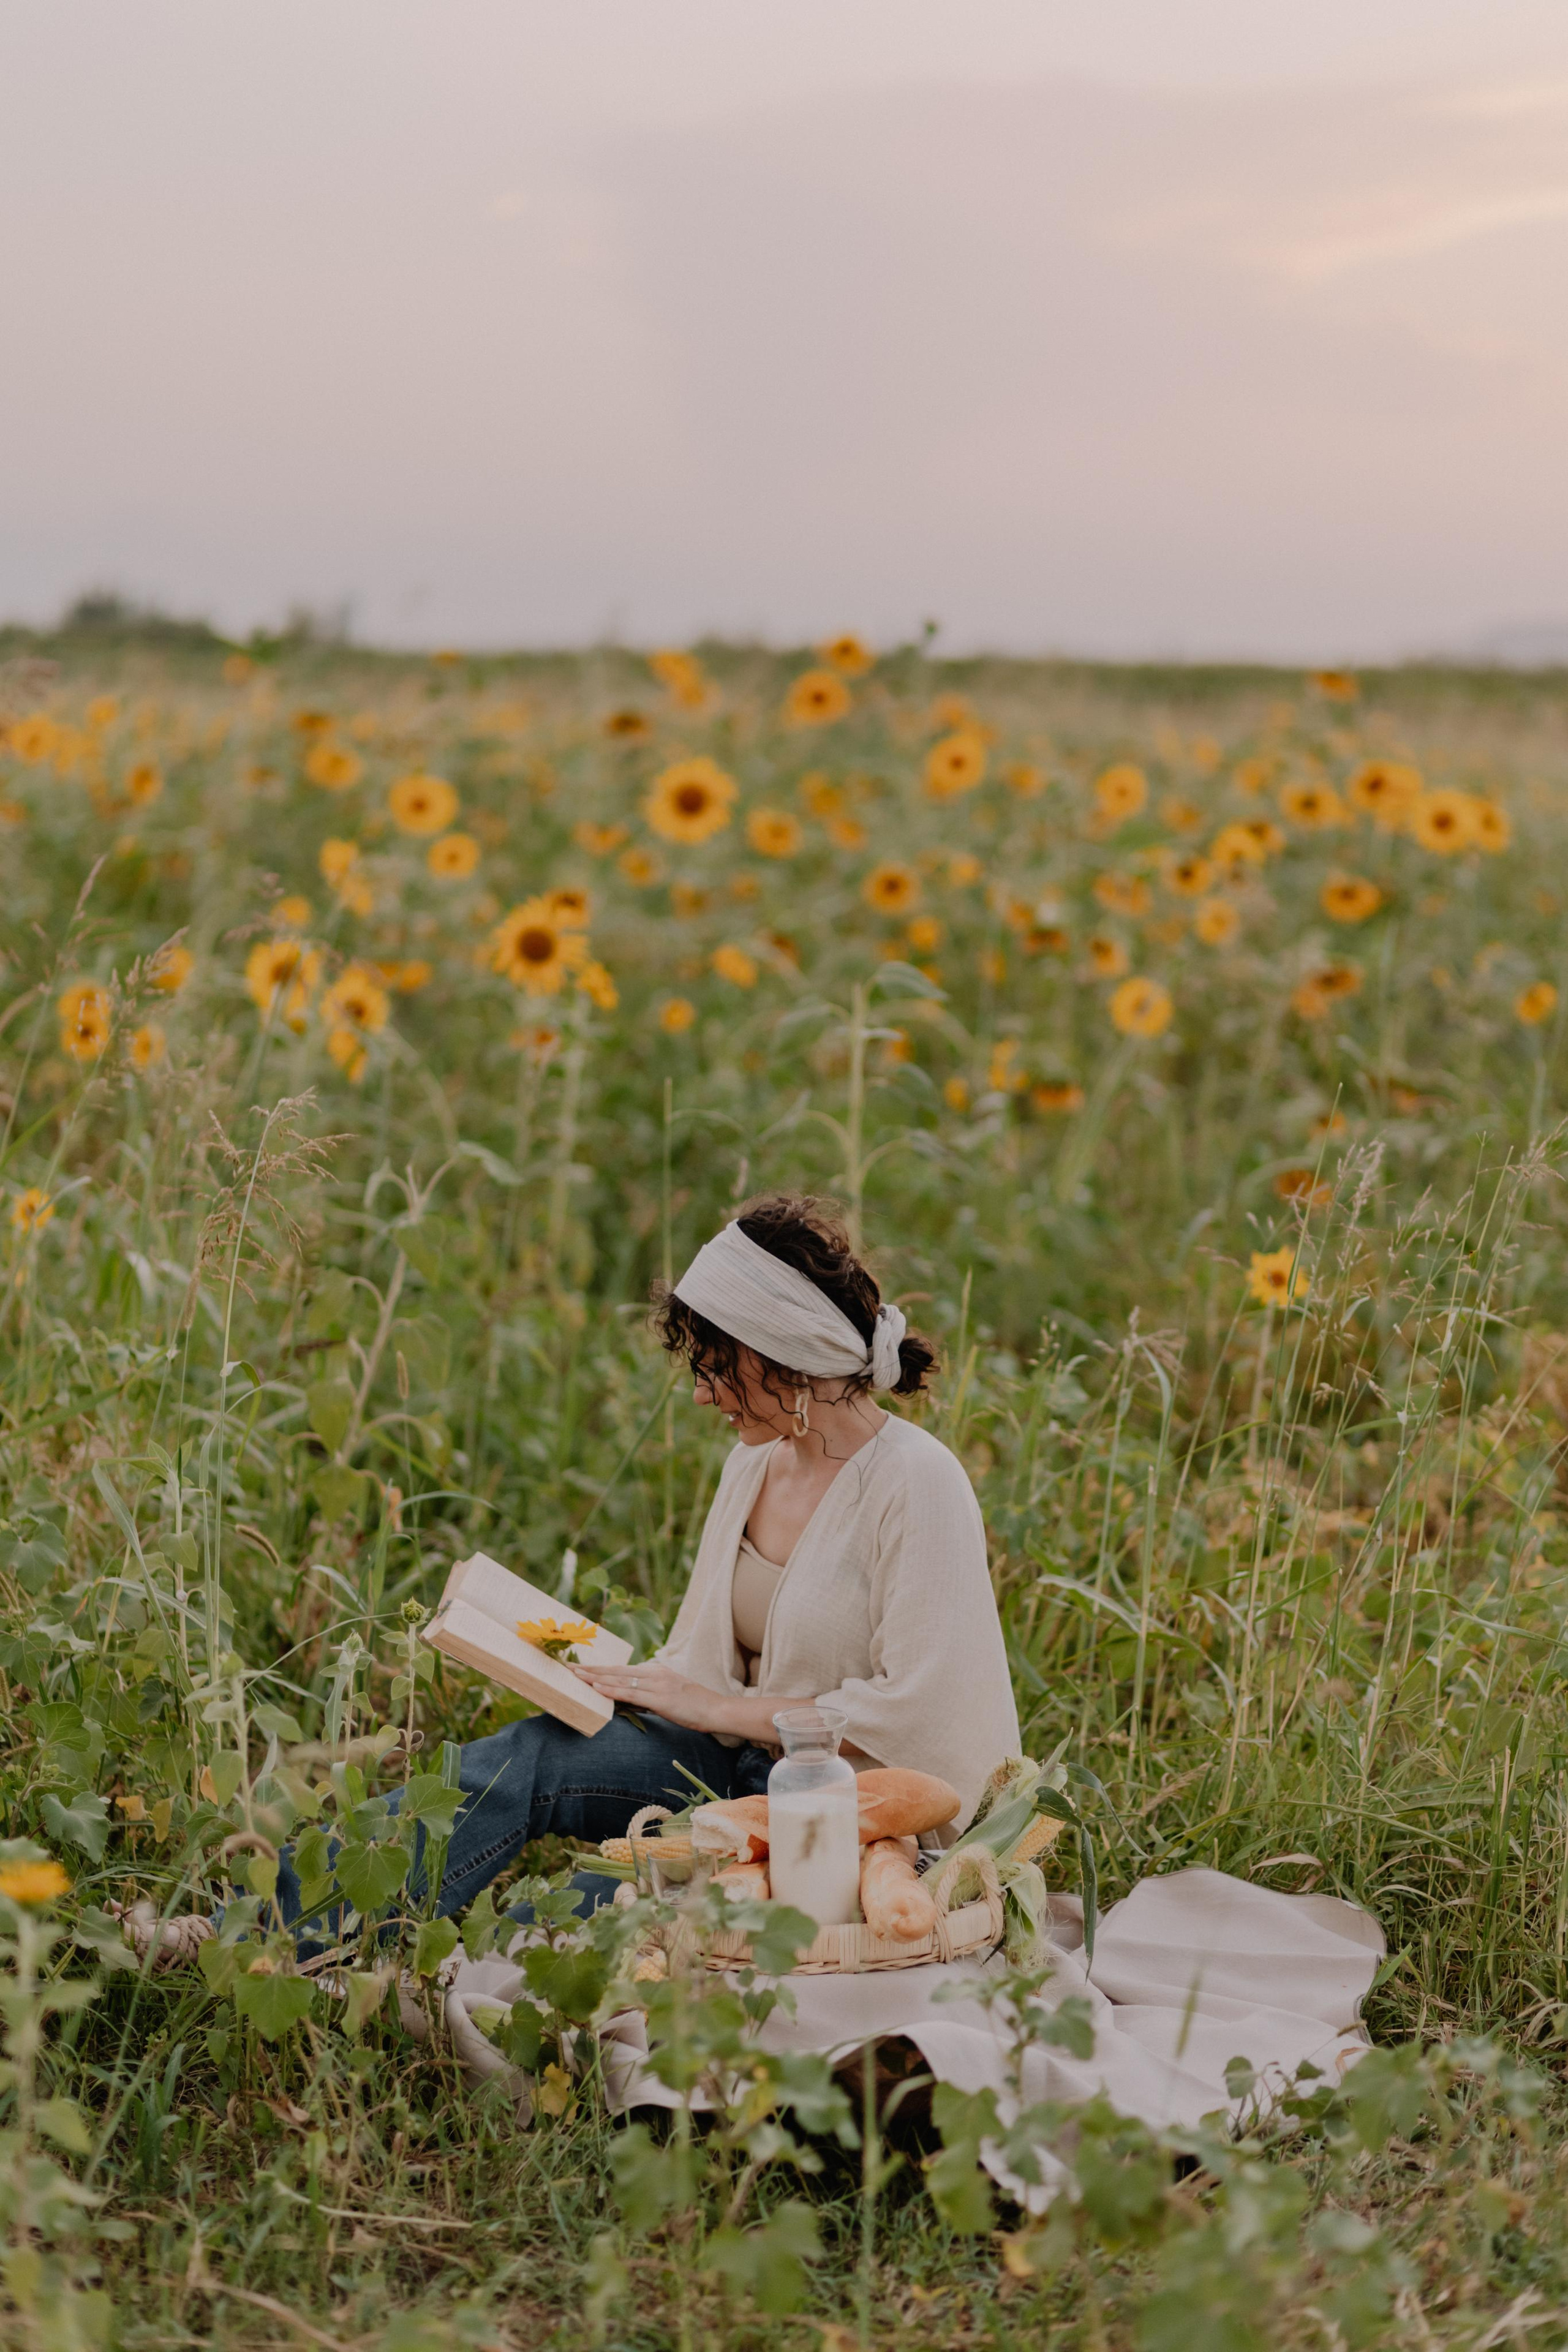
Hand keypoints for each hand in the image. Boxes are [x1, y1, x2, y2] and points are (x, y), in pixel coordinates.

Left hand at [572, 1659, 718, 1730]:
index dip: (600, 1668)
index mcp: (656, 1670)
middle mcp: (654, 1672)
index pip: (622, 1669)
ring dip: (596, 1677)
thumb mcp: (669, 1695)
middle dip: (591, 1669)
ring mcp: (657, 1684)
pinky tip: (597, 1688)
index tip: (581, 1667)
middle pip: (616, 1670)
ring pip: (620, 1679)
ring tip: (576, 1676)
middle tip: (569, 1667)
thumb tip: (629, 1698)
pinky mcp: (660, 1698)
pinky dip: (612, 1690)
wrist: (716, 1709)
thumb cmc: (694, 1705)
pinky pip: (631, 1693)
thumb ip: (649, 1693)